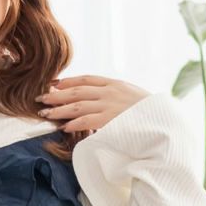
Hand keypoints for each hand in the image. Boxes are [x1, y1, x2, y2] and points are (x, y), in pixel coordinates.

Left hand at [35, 74, 150, 133]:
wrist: (164, 122)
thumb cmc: (149, 115)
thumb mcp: (132, 98)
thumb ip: (116, 97)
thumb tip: (101, 103)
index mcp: (115, 84)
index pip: (86, 79)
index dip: (68, 81)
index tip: (54, 84)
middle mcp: (110, 92)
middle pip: (77, 91)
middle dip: (57, 94)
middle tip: (41, 98)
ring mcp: (110, 105)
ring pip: (77, 105)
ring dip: (59, 109)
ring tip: (45, 113)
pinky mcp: (110, 120)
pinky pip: (86, 120)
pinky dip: (73, 123)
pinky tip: (62, 126)